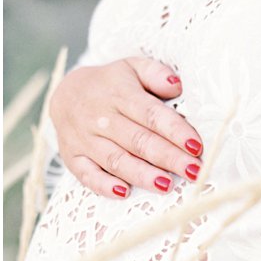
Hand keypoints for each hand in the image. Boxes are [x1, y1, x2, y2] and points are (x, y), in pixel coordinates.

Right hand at [49, 56, 203, 198]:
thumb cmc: (111, 85)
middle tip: (193, 171)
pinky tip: (123, 193)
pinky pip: (86, 174)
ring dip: (142, 175)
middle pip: (138, 141)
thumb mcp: (131, 68)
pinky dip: (103, 185)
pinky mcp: (73, 157)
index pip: (151, 114)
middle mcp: (101, 118)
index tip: (196, 146)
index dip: (175, 131)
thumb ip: (155, 73)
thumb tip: (176, 84)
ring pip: (116, 160)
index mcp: (120, 94)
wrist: (64, 93)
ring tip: (167, 185)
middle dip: (168, 158)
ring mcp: (85, 139)